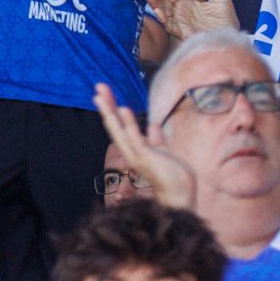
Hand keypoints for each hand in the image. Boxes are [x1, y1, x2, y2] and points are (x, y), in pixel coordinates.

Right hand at [93, 83, 195, 209]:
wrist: (181, 194)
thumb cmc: (173, 176)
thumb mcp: (163, 152)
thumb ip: (156, 139)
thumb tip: (151, 125)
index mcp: (134, 148)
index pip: (120, 125)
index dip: (112, 109)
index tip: (105, 93)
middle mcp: (130, 151)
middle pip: (114, 125)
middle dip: (106, 105)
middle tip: (98, 86)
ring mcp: (135, 155)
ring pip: (118, 129)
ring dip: (109, 111)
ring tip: (100, 94)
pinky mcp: (144, 157)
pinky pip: (134, 137)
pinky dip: (127, 123)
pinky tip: (122, 109)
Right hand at [144, 0, 238, 41]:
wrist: (232, 37)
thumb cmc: (226, 21)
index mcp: (187, 7)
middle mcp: (181, 16)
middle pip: (163, 3)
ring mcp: (182, 24)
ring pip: (164, 14)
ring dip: (155, 5)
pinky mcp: (185, 33)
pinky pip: (170, 26)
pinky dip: (164, 18)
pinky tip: (158, 10)